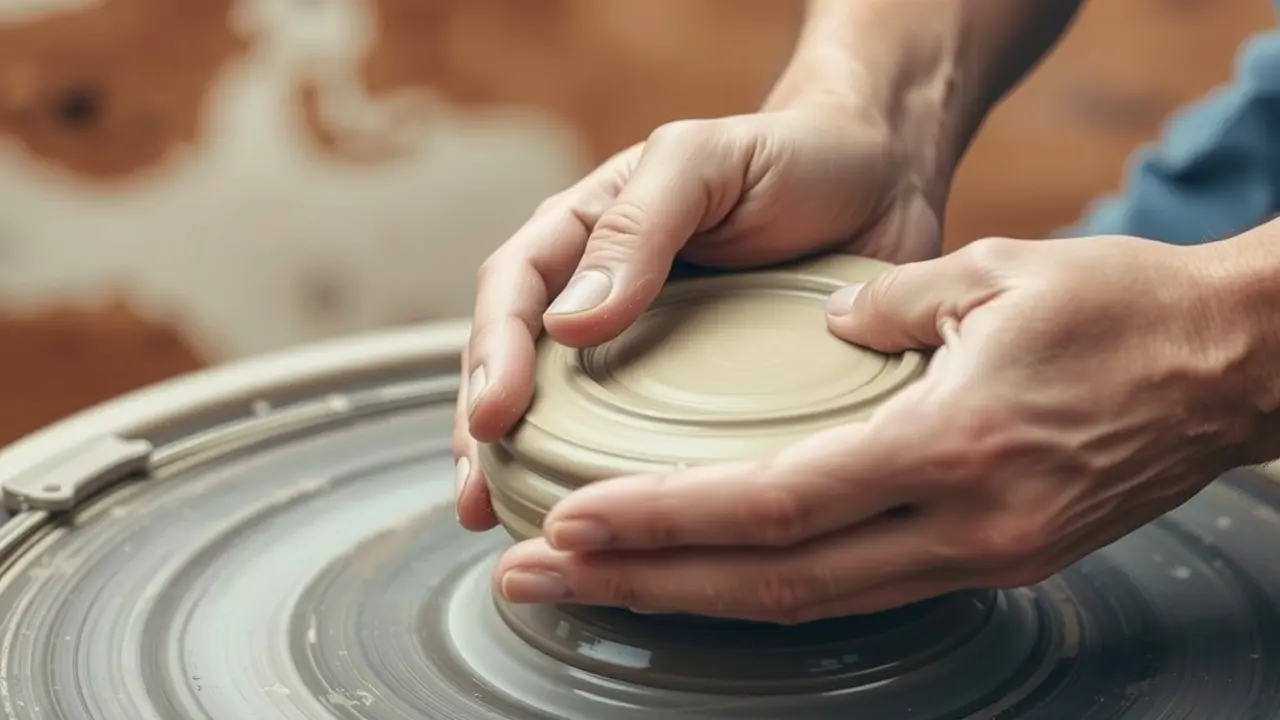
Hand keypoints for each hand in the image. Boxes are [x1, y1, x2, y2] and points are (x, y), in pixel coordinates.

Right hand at [454, 103, 943, 528]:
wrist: (883, 179)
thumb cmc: (792, 155)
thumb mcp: (705, 161)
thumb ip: (639, 223)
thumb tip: (568, 320)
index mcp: (589, 229)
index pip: (513, 288)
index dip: (491, 354)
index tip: (492, 416)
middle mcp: (604, 294)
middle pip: (517, 362)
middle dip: (484, 430)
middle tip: (478, 494)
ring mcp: (648, 347)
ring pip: (564, 410)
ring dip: (527, 466)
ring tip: (506, 518)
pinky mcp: (701, 391)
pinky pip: (641, 437)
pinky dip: (611, 479)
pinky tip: (604, 519)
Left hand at [490, 235, 1261, 622]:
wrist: (1234, 370)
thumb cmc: (1125, 311)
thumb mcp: (998, 272)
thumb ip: (887, 304)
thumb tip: (822, 327)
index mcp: (951, 446)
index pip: (773, 503)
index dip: (663, 521)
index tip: (574, 522)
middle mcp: (960, 525)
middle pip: (770, 581)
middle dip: (641, 587)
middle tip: (537, 580)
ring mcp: (981, 559)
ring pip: (807, 603)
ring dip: (691, 599)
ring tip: (597, 588)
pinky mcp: (995, 562)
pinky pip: (857, 590)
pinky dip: (767, 588)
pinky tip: (709, 578)